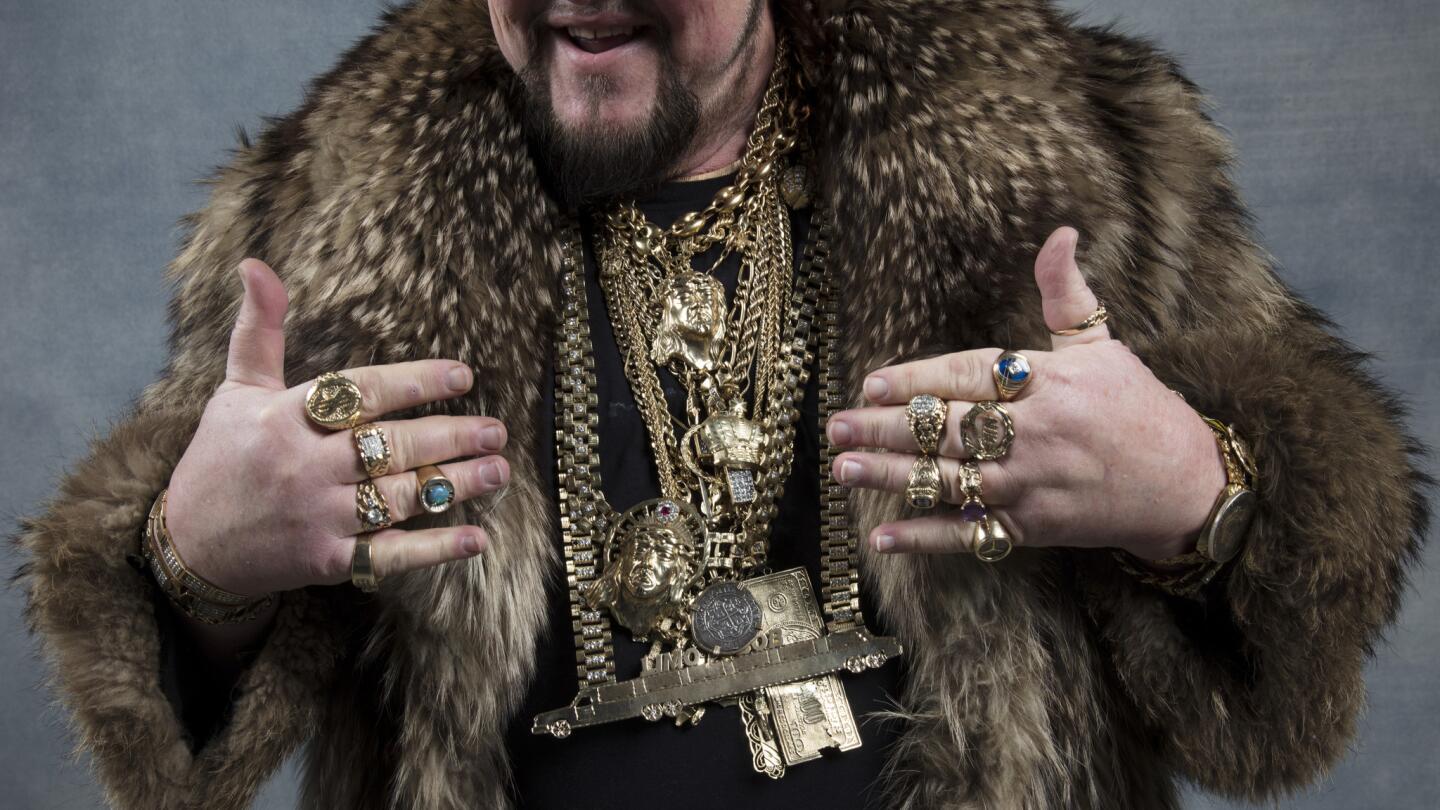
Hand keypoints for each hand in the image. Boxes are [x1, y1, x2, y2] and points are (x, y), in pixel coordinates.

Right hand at [164, 259, 509, 596]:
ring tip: (498, 469)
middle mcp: (305, 465)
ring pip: (398, 496)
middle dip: (450, 436)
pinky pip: (388, 554)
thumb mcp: (235, 391)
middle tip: (496, 429)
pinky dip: (434, 549)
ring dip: (455, 484)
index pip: (362, 392)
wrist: (188, 548)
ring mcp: (317, 515)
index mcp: (285, 418)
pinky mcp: (326, 560)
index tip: (462, 375)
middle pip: (390, 446)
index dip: (415, 381)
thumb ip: (259, 330)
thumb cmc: (219, 459)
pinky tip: (475, 537)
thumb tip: (256, 264)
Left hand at [826, 227, 1224, 559]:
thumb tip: (1060, 233)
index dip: (920, 380)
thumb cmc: (1138, 408)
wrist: (1187, 485)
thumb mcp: (1104, 344)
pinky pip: (970, 534)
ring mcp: (1032, 485)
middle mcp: (1037, 434)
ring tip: (844, 469)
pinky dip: (925, 538)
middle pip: (951, 430)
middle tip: (836, 426)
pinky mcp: (1033, 528)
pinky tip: (882, 535)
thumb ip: (1066, 293)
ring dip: (892, 477)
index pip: (972, 377)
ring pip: (951, 481)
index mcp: (1050, 383)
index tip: (872, 383)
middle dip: (889, 429)